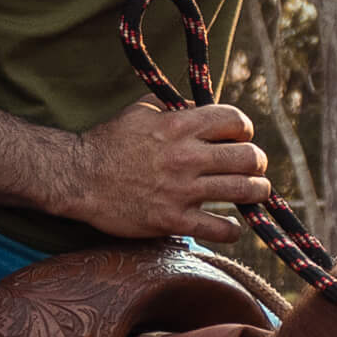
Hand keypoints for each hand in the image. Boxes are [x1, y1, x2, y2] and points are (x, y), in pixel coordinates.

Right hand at [66, 100, 269, 242]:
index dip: (244, 128)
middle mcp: (186, 157)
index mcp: (179, 125)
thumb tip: (201, 109)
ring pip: (242, 191)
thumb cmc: (108, 141)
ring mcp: (181, 191)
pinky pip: (220, 229)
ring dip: (256, 192)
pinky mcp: (173, 220)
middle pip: (248, 157)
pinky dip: (232, 229)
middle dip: (257, 161)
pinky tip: (230, 225)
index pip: (234, 120)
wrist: (78, 178)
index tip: (241, 136)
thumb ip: (174, 107)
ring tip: (255, 191)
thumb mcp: (140, 110)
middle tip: (254, 166)